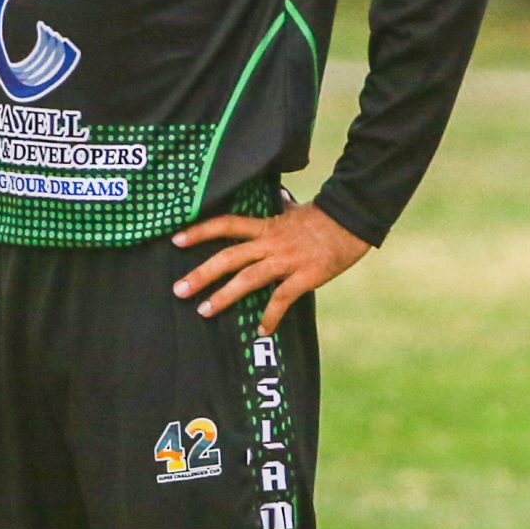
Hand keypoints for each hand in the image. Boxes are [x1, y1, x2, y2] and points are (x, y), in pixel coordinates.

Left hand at [171, 195, 371, 336]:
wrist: (353, 220)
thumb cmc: (326, 217)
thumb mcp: (298, 210)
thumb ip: (284, 210)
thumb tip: (280, 198)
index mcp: (267, 226)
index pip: (226, 225)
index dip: (200, 232)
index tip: (176, 239)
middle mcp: (271, 243)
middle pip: (229, 256)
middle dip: (202, 273)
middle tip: (179, 289)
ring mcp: (286, 260)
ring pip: (248, 278)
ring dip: (224, 296)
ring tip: (204, 311)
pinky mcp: (305, 276)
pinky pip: (282, 299)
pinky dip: (271, 316)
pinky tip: (261, 330)